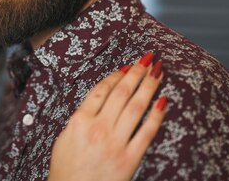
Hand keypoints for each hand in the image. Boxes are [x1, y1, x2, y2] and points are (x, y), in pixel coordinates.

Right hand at [48, 54, 165, 180]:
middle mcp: (98, 129)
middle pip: (122, 93)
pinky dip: (157, 115)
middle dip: (137, 73)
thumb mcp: (65, 136)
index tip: (127, 66)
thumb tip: (100, 97)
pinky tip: (163, 101)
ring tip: (158, 72)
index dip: (117, 75)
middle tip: (148, 59)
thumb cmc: (66, 168)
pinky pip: (147, 132)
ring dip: (149, 86)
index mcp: (80, 121)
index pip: (102, 89)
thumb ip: (82, 116)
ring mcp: (115, 144)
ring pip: (136, 107)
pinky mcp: (129, 159)